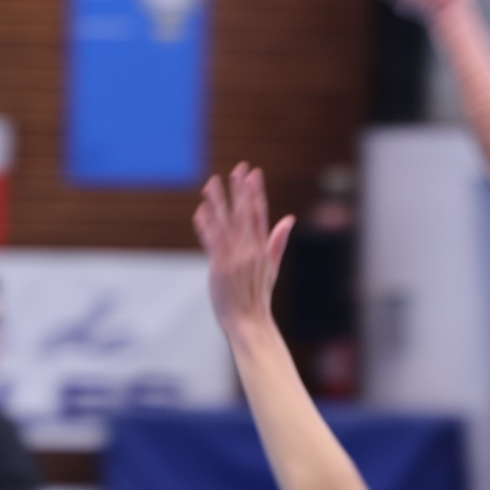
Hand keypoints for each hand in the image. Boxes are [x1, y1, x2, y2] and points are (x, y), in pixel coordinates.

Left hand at [193, 163, 294, 341]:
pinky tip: (200, 210)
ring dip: (219, 202)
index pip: (260, 214)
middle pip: (245, 214)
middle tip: (238, 168)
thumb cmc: (258, 296)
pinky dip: (206, 225)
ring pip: (226, 224)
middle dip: (241, 190)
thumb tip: (288, 219)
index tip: (254, 174)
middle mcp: (250, 250)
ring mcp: (235, 258)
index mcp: (263, 249)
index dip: (256, 192)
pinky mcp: (220, 267)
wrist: (249, 321)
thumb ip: (278, 240)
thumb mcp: (272, 266)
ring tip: (212, 182)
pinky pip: (212, 241)